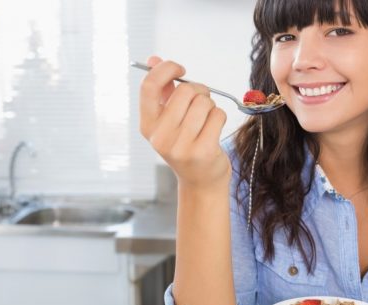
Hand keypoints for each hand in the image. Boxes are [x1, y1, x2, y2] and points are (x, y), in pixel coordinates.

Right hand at [138, 56, 230, 189]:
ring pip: (204, 102)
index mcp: (148, 125)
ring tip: (206, 118)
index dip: (166, 69)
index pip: (149, 86)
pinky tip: (214, 129)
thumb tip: (153, 59)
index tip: (180, 70)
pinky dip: (219, 117)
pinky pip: (217, 115)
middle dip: (199, 90)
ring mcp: (181, 146)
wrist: (200, 181)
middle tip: (202, 101)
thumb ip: (162, 90)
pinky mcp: (203, 151)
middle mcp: (160, 137)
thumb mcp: (168, 120)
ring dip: (210, 105)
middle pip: (185, 91)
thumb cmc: (185, 144)